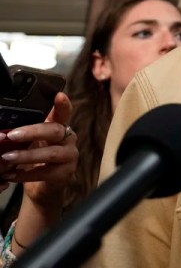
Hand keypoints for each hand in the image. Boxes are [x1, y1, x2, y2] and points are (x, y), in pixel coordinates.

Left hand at [0, 92, 77, 208]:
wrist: (41, 188)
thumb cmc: (34, 160)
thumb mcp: (30, 143)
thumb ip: (23, 134)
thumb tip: (3, 130)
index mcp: (60, 127)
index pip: (64, 113)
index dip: (63, 104)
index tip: (59, 95)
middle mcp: (69, 139)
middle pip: (56, 131)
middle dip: (33, 132)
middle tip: (12, 135)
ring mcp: (70, 156)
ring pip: (51, 153)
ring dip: (27, 155)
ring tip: (7, 157)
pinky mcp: (66, 173)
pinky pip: (46, 173)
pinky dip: (26, 174)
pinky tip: (11, 175)